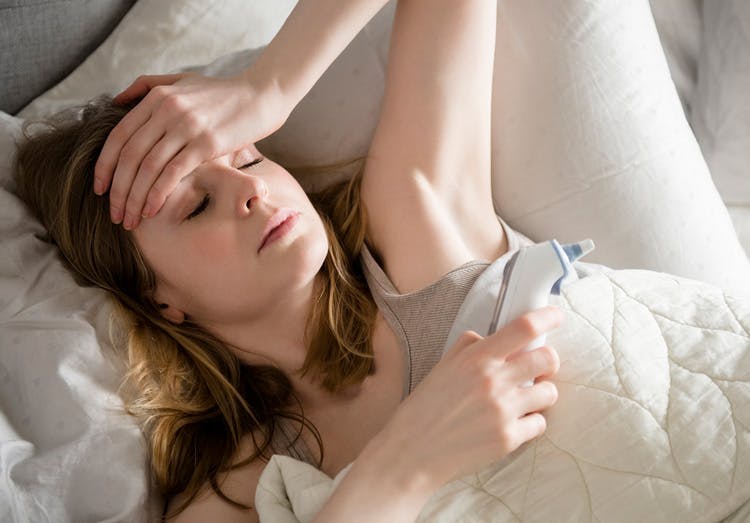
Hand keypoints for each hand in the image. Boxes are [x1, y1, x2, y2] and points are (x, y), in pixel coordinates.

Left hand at [94, 71, 289, 229]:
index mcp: (156, 97)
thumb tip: (117, 101)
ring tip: (130, 220)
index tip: (100, 189)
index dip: (105, 166)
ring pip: (148, 168)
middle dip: (118, 191)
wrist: (262, 95)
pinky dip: (157, 195)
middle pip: (130, 157)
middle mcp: (167, 109)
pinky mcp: (206, 143)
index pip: (118, 136)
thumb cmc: (223, 93)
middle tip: (114, 214)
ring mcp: (186, 126)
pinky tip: (152, 212)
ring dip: (135, 199)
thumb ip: (148, 86)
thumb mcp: (182, 80)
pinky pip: (173, 173)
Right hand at [369, 306, 562, 490]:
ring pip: (549, 392)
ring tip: (523, 398)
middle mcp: (493, 382)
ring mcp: (503, 411)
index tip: (556, 315)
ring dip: (541, 393)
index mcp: (476, 359)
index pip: (523, 328)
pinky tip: (512, 422)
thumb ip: (470, 346)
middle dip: (548, 361)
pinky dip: (530, 422)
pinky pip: (540, 423)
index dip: (547, 317)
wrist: (412, 452)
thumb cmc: (425, 407)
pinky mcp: (508, 439)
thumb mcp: (443, 366)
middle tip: (539, 367)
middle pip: (547, 358)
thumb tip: (494, 336)